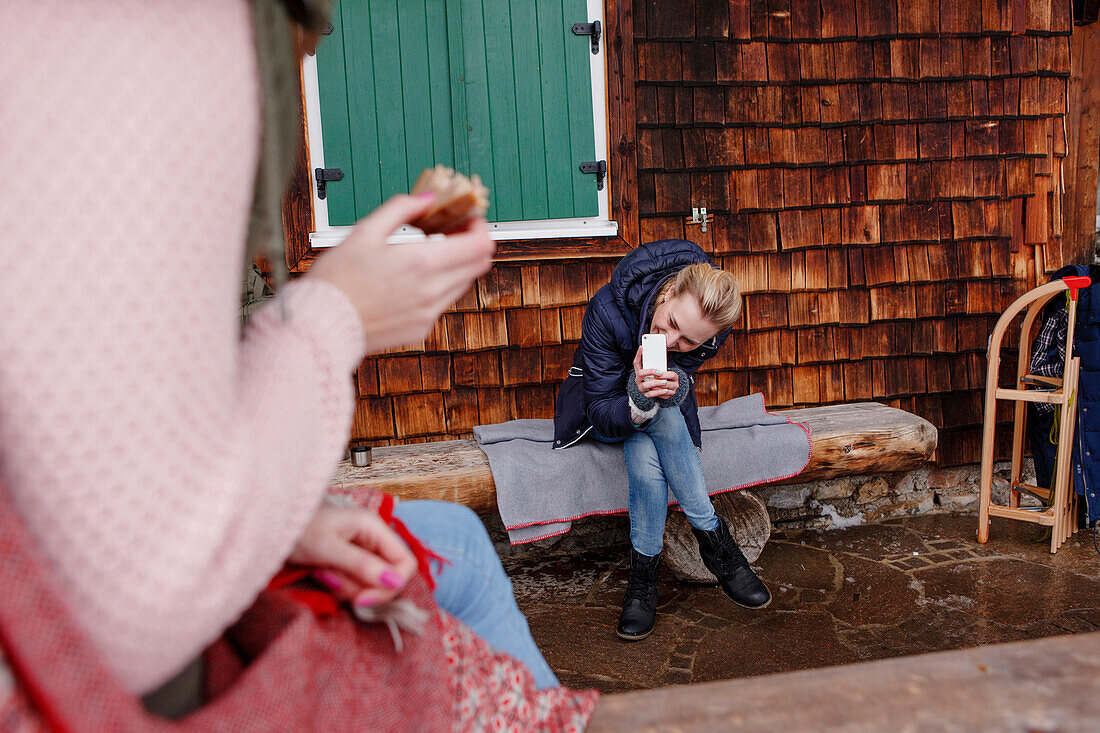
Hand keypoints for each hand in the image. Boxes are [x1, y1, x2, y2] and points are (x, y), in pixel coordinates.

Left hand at [289, 504, 417, 608]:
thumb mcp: (328, 548)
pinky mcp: (348, 563)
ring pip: (370, 584)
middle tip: (334, 584)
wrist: (269, 528)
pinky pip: (355, 584)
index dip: (391, 585)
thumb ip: (361, 565)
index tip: (363, 599)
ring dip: (347, 588)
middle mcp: (372, 540)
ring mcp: (361, 552)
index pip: (404, 563)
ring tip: (323, 574)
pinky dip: (340, 587)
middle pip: (388, 577)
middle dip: (363, 588)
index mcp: (374, 528)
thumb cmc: (297, 531)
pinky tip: (322, 576)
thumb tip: (395, 582)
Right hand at [307, 194, 494, 352]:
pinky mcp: (421, 329)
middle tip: (454, 233)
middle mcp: (432, 291)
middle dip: (473, 244)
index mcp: (421, 263)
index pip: (479, 245)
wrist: (320, 325)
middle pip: (479, 264)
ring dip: (457, 265)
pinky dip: (439, 287)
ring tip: (432, 254)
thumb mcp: (364, 232)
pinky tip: (414, 279)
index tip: (469, 219)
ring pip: (463, 284)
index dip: (480, 227)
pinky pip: (443, 303)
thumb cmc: (336, 279)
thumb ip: (400, 209)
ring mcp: (429, 313)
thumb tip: (426, 199)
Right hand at [632, 346, 676, 398]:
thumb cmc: (653, 379)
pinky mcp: (645, 394)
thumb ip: (653, 366)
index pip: (636, 362)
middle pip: (640, 374)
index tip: (642, 347)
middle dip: (650, 372)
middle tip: (660, 372)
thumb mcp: (651, 372)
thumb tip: (659, 356)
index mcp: (638, 372)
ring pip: (645, 385)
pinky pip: (650, 394)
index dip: (638, 355)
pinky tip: (665, 390)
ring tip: (665, 382)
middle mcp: (638, 379)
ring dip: (656, 382)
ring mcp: (640, 387)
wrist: (651, 392)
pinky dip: (658, 392)